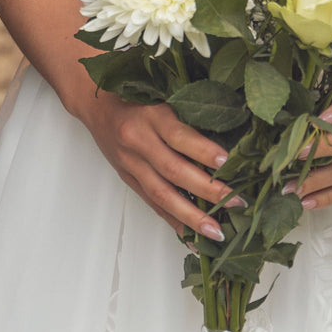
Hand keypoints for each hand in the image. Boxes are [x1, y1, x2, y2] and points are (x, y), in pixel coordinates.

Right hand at [77, 93, 242, 242]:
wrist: (95, 104)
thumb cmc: (137, 94)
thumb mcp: (163, 95)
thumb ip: (189, 115)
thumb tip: (230, 141)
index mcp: (150, 115)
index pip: (179, 136)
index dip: (203, 150)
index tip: (228, 163)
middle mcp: (138, 141)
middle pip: (174, 171)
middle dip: (207, 191)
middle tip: (236, 202)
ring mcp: (131, 163)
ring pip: (162, 195)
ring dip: (191, 217)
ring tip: (216, 232)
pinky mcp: (127, 179)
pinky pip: (152, 204)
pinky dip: (173, 221)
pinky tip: (192, 237)